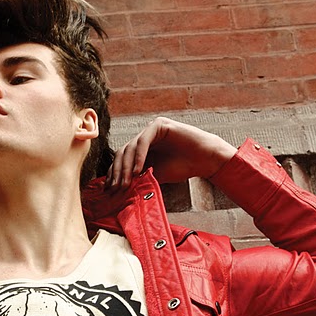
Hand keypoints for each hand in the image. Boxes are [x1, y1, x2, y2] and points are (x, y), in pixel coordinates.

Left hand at [106, 117, 236, 189]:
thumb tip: (118, 190)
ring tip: (126, 183)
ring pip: (130, 147)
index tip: (110, 190)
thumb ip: (138, 177)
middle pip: (122, 153)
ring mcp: (150, 130)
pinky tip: (138, 171)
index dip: (115, 174)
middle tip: (116, 188)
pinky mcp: (158, 125)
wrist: (205, 160)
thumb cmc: (182, 167)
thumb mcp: (154, 175)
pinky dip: (138, 157)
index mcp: (140, 148)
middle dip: (118, 172)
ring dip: (126, 167)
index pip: (121, 160)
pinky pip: (143, 141)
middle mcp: (143, 137)